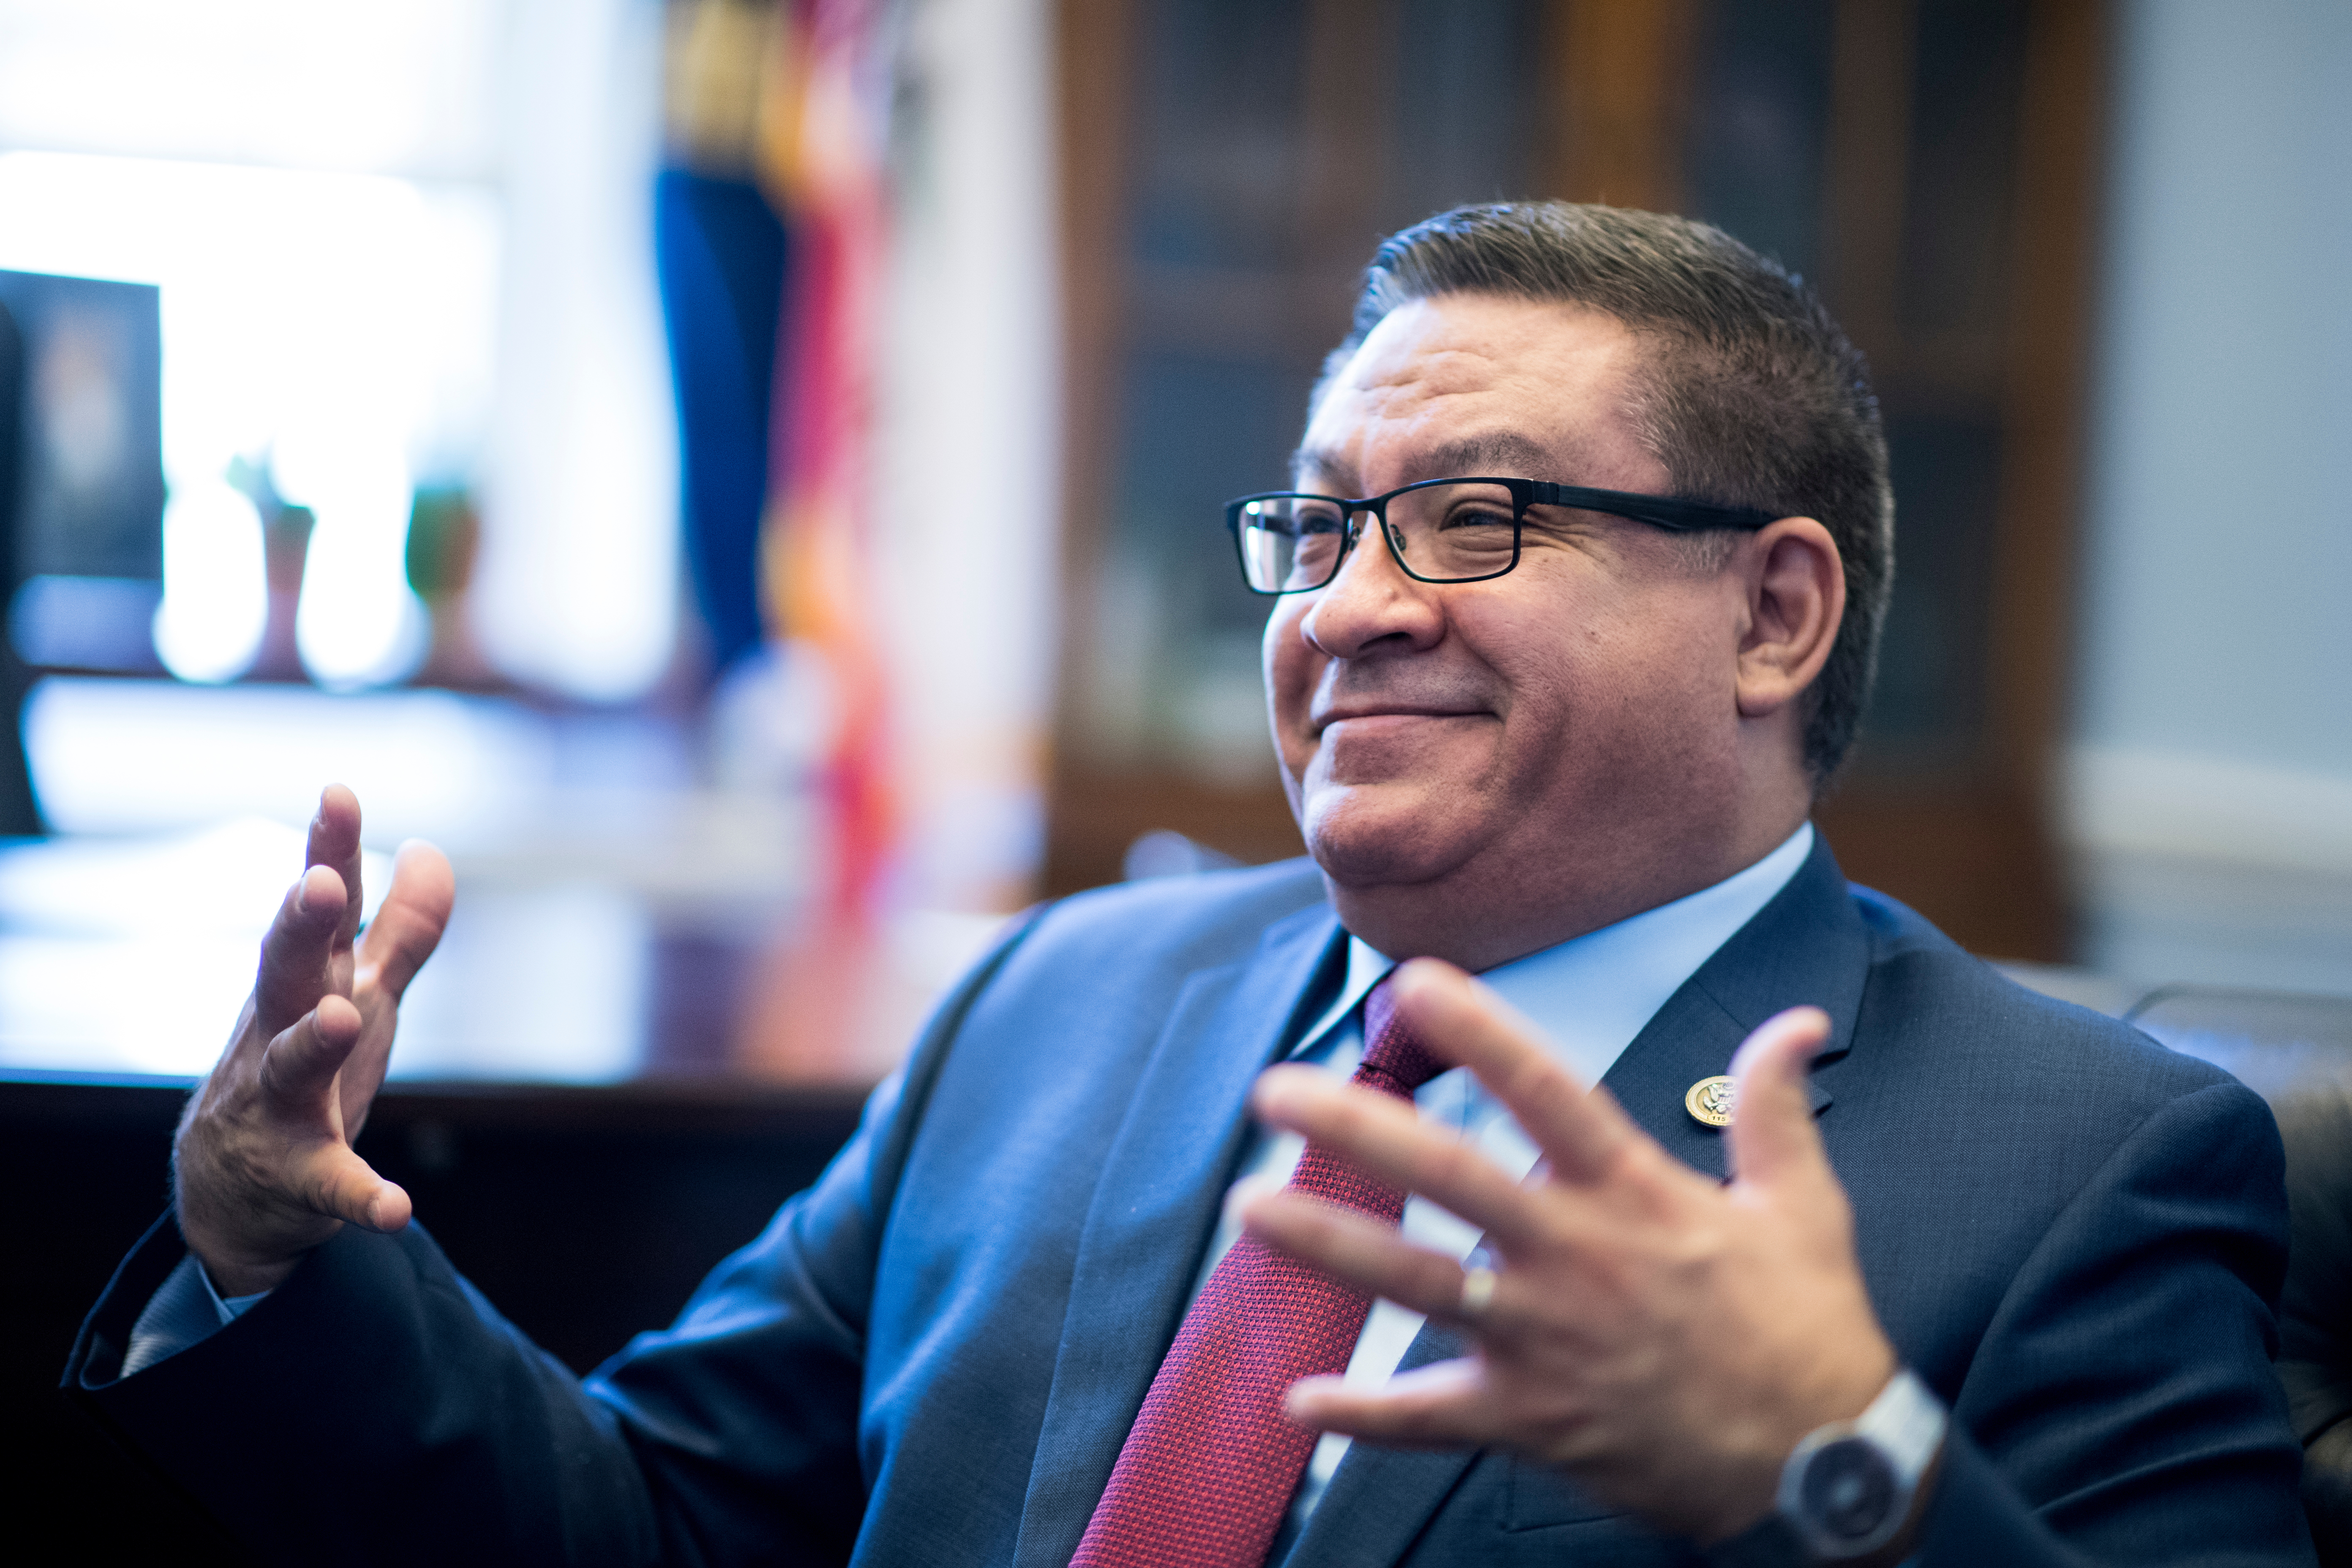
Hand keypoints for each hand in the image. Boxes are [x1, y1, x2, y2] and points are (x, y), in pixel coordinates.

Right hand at [174, 785, 453, 1295]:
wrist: (236, 1190)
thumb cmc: (302, 1069)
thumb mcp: (356, 992)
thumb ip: (398, 930)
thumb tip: (431, 849)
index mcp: (305, 985)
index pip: (318, 910)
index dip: (327, 850)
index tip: (336, 792)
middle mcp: (280, 1034)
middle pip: (285, 971)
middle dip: (298, 927)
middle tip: (315, 883)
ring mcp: (282, 1107)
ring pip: (289, 1067)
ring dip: (315, 1040)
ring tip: (344, 1014)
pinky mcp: (301, 1179)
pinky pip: (332, 1186)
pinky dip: (362, 1195)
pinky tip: (395, 1208)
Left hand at [1240, 959, 1897, 1544]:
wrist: (1823, 1469)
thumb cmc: (1808, 1330)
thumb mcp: (1804, 1206)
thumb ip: (1773, 1107)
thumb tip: (1797, 1023)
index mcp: (1636, 1196)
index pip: (1548, 1093)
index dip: (1482, 1033)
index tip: (1415, 982)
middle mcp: (1578, 1259)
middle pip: (1452, 1178)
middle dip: (1358, 1131)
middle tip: (1277, 1090)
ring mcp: (1547, 1342)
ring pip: (1417, 1284)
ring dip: (1328, 1245)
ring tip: (1248, 1207)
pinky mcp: (1533, 1421)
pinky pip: (1430, 1420)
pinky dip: (1361, 1418)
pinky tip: (1298, 1403)